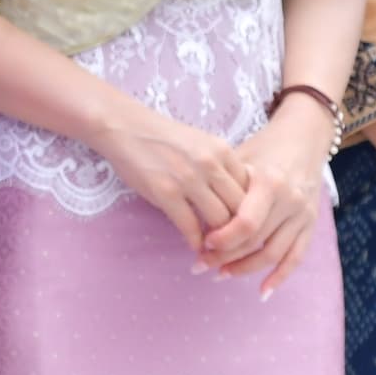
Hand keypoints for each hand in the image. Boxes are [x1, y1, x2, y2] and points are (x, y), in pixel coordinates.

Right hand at [95, 98, 251, 245]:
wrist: (123, 126)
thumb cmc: (162, 137)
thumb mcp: (201, 144)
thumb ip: (221, 168)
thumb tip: (239, 201)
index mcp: (222, 151)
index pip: (252, 191)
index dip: (251, 213)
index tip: (244, 225)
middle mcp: (210, 164)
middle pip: (240, 208)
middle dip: (239, 231)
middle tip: (234, 244)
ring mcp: (187, 178)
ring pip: (220, 220)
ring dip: (219, 240)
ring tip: (214, 248)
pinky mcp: (165, 192)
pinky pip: (190, 226)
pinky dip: (195, 242)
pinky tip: (194, 246)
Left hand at [206, 102, 334, 293]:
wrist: (304, 138)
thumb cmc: (264, 146)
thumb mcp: (240, 157)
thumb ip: (222, 185)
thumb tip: (192, 213)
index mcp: (270, 182)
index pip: (246, 222)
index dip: (223, 238)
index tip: (201, 243)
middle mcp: (290, 201)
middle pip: (256, 240)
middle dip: (226, 256)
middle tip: (200, 264)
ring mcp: (303, 215)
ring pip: (274, 253)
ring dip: (246, 268)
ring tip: (220, 274)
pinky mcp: (310, 224)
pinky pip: (297, 256)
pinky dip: (281, 276)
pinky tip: (262, 291)